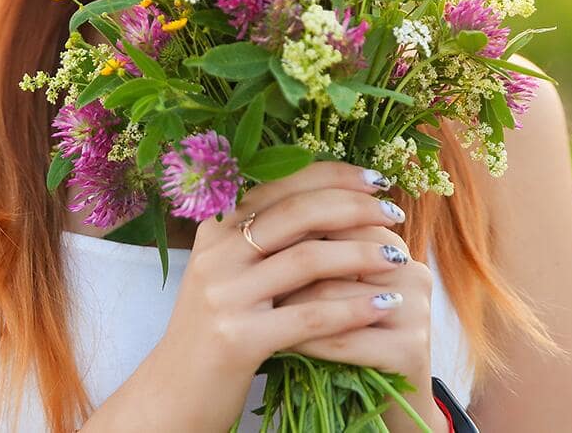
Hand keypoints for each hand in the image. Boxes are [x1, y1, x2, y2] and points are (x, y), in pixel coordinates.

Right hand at [120, 161, 407, 430]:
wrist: (174, 394)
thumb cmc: (215, 329)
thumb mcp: (229, 273)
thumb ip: (266, 239)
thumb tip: (335, 203)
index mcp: (215, 228)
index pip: (281, 184)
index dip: (333, 176)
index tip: (376, 180)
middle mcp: (216, 253)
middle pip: (297, 213)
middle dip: (355, 208)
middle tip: (395, 214)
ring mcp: (224, 295)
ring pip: (307, 260)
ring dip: (362, 254)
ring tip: (397, 258)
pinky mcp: (238, 338)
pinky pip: (309, 315)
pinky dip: (353, 308)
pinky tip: (383, 305)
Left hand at [273, 225, 446, 431]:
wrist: (387, 404)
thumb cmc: (351, 340)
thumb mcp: (337, 290)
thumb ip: (316, 252)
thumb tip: (255, 217)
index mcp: (396, 247)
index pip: (339, 217)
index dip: (294, 228)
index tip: (254, 240)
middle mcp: (412, 271)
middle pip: (334, 251)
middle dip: (286, 264)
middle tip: (248, 274)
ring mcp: (416, 310)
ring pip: (331, 294)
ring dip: (287, 305)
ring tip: (258, 309)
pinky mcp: (411, 349)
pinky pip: (342, 337)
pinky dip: (306, 341)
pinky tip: (280, 343)